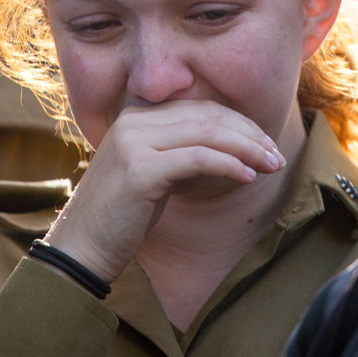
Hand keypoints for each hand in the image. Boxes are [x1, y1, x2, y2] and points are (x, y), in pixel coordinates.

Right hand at [43, 99, 284, 282]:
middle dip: (249, 135)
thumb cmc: (121, 217)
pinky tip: (248, 177)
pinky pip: (198, 159)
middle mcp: (132, 122)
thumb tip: (230, 145)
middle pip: (207, 117)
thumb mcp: (152, 173)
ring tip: (271, 165)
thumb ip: (179, 151)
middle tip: (276, 156)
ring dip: (247, 149)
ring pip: (207, 134)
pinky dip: (228, 165)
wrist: (81, 248)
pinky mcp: (140, 170)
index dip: (238, 124)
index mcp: (134, 117)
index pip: (200, 109)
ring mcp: (134, 143)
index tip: (265, 144)